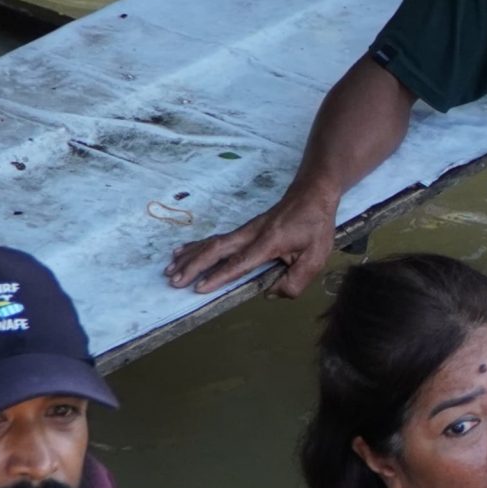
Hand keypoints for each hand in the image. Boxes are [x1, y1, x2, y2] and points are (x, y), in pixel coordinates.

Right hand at [163, 189, 338, 296]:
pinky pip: (216, 239)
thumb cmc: (314, 225)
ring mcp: (245, 230)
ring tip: (170, 269)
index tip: (200, 288)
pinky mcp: (243, 230)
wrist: (311, 194)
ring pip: (212, 243)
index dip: (220, 275)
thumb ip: (297, 279)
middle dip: (194, 267)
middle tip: (174, 281)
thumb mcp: (316, 256)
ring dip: (191, 257)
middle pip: (217, 250)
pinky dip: (197, 246)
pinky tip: (182, 252)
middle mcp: (251, 234)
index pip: (240, 262)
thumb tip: (270, 293)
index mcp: (269, 242)